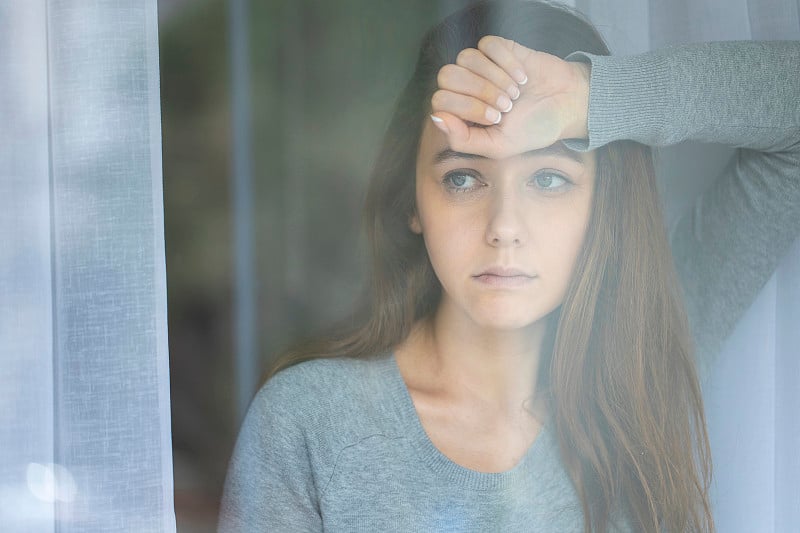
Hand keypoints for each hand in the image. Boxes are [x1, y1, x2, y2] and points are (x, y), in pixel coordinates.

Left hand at [430, 36, 589, 158]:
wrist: (566, 106)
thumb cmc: (532, 129)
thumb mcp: (498, 147)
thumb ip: (463, 140)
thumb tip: (436, 118)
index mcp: (460, 112)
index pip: (440, 100)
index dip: (467, 107)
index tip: (496, 118)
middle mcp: (466, 86)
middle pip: (447, 75)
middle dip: (479, 92)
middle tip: (507, 105)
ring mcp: (481, 65)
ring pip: (466, 58)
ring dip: (495, 77)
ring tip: (516, 93)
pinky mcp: (499, 48)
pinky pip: (488, 45)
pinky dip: (507, 62)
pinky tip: (523, 77)